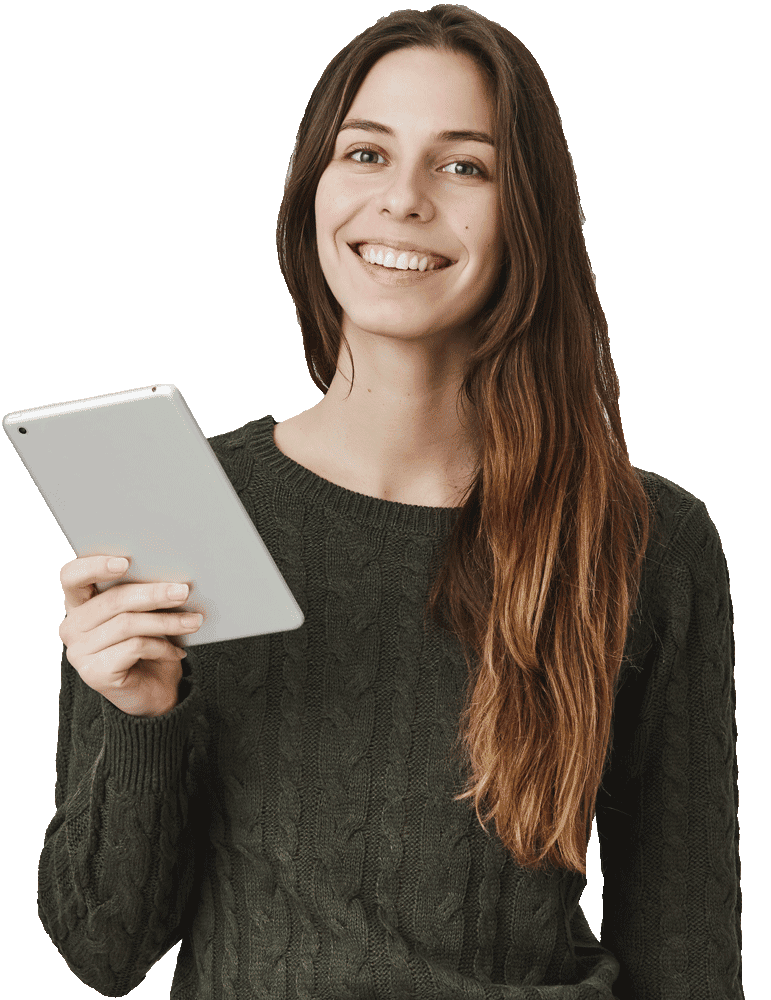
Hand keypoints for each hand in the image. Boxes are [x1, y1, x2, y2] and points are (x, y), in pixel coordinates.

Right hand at [58, 555, 202, 717]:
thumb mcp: (145, 615)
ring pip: (128, 624)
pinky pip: (135, 647)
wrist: (153, 692)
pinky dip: (162, 647)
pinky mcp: (94, 673)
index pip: (72, 577)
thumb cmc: (149, 646)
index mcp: (79, 605)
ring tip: (194, 621)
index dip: (94, 566)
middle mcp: (72, 627)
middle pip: (112, 600)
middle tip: (183, 591)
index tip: (125, 562)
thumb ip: (143, 595)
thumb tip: (170, 577)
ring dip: (167, 621)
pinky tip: (177, 651)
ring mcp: (79, 652)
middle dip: (153, 594)